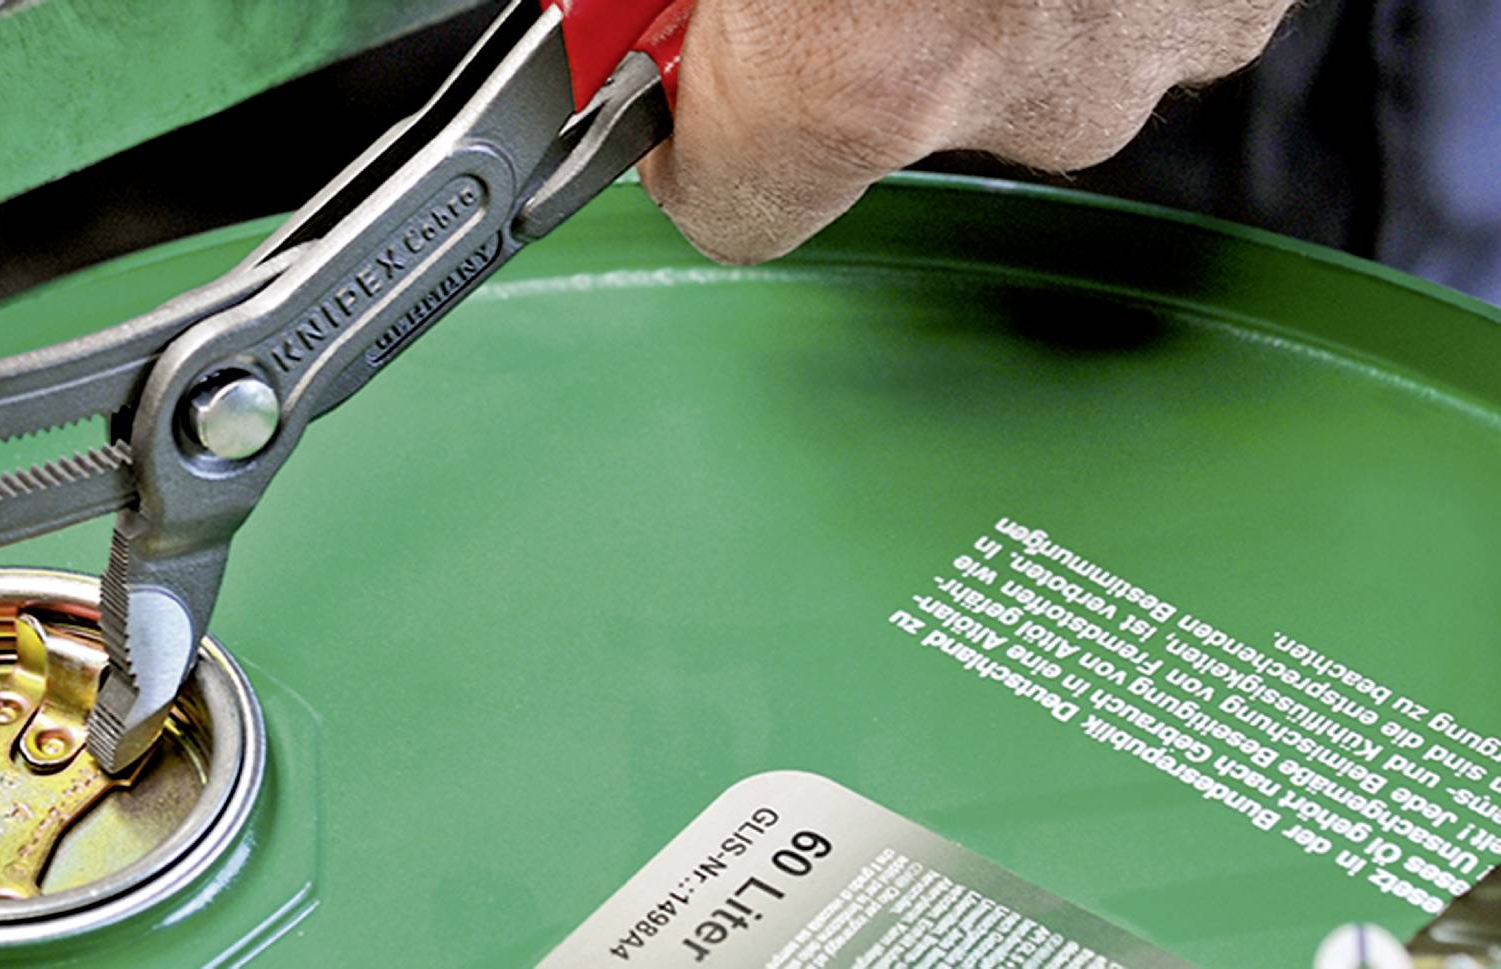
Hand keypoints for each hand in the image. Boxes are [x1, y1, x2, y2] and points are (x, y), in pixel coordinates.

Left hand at [639, 0, 1294, 262]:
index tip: (677, 109)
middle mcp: (1020, 96)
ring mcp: (1145, 47)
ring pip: (1020, 72)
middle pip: (884, 135)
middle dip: (842, 50)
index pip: (732, 214)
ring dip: (969, 12)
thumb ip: (687, 5)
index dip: (692, 151)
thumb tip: (634, 29)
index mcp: (857, 73)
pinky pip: (1120, 16)